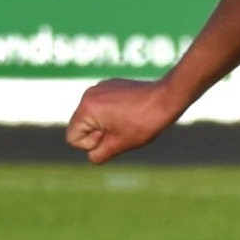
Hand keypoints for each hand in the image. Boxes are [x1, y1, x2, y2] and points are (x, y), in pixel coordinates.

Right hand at [66, 77, 180, 163]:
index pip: (72, 138)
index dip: (91, 144)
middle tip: (121, 129)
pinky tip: (131, 113)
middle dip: (98, 134)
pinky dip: (113, 114)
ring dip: (106, 125)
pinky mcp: (111, 85)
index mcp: (86, 108)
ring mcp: (100, 87)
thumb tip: (92, 154)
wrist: (166, 98)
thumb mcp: (118, 145)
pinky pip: (103, 107)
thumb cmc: (143, 122)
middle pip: (81, 126)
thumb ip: (98, 154)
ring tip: (127, 121)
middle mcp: (88, 95)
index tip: (111, 136)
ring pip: (93, 117)